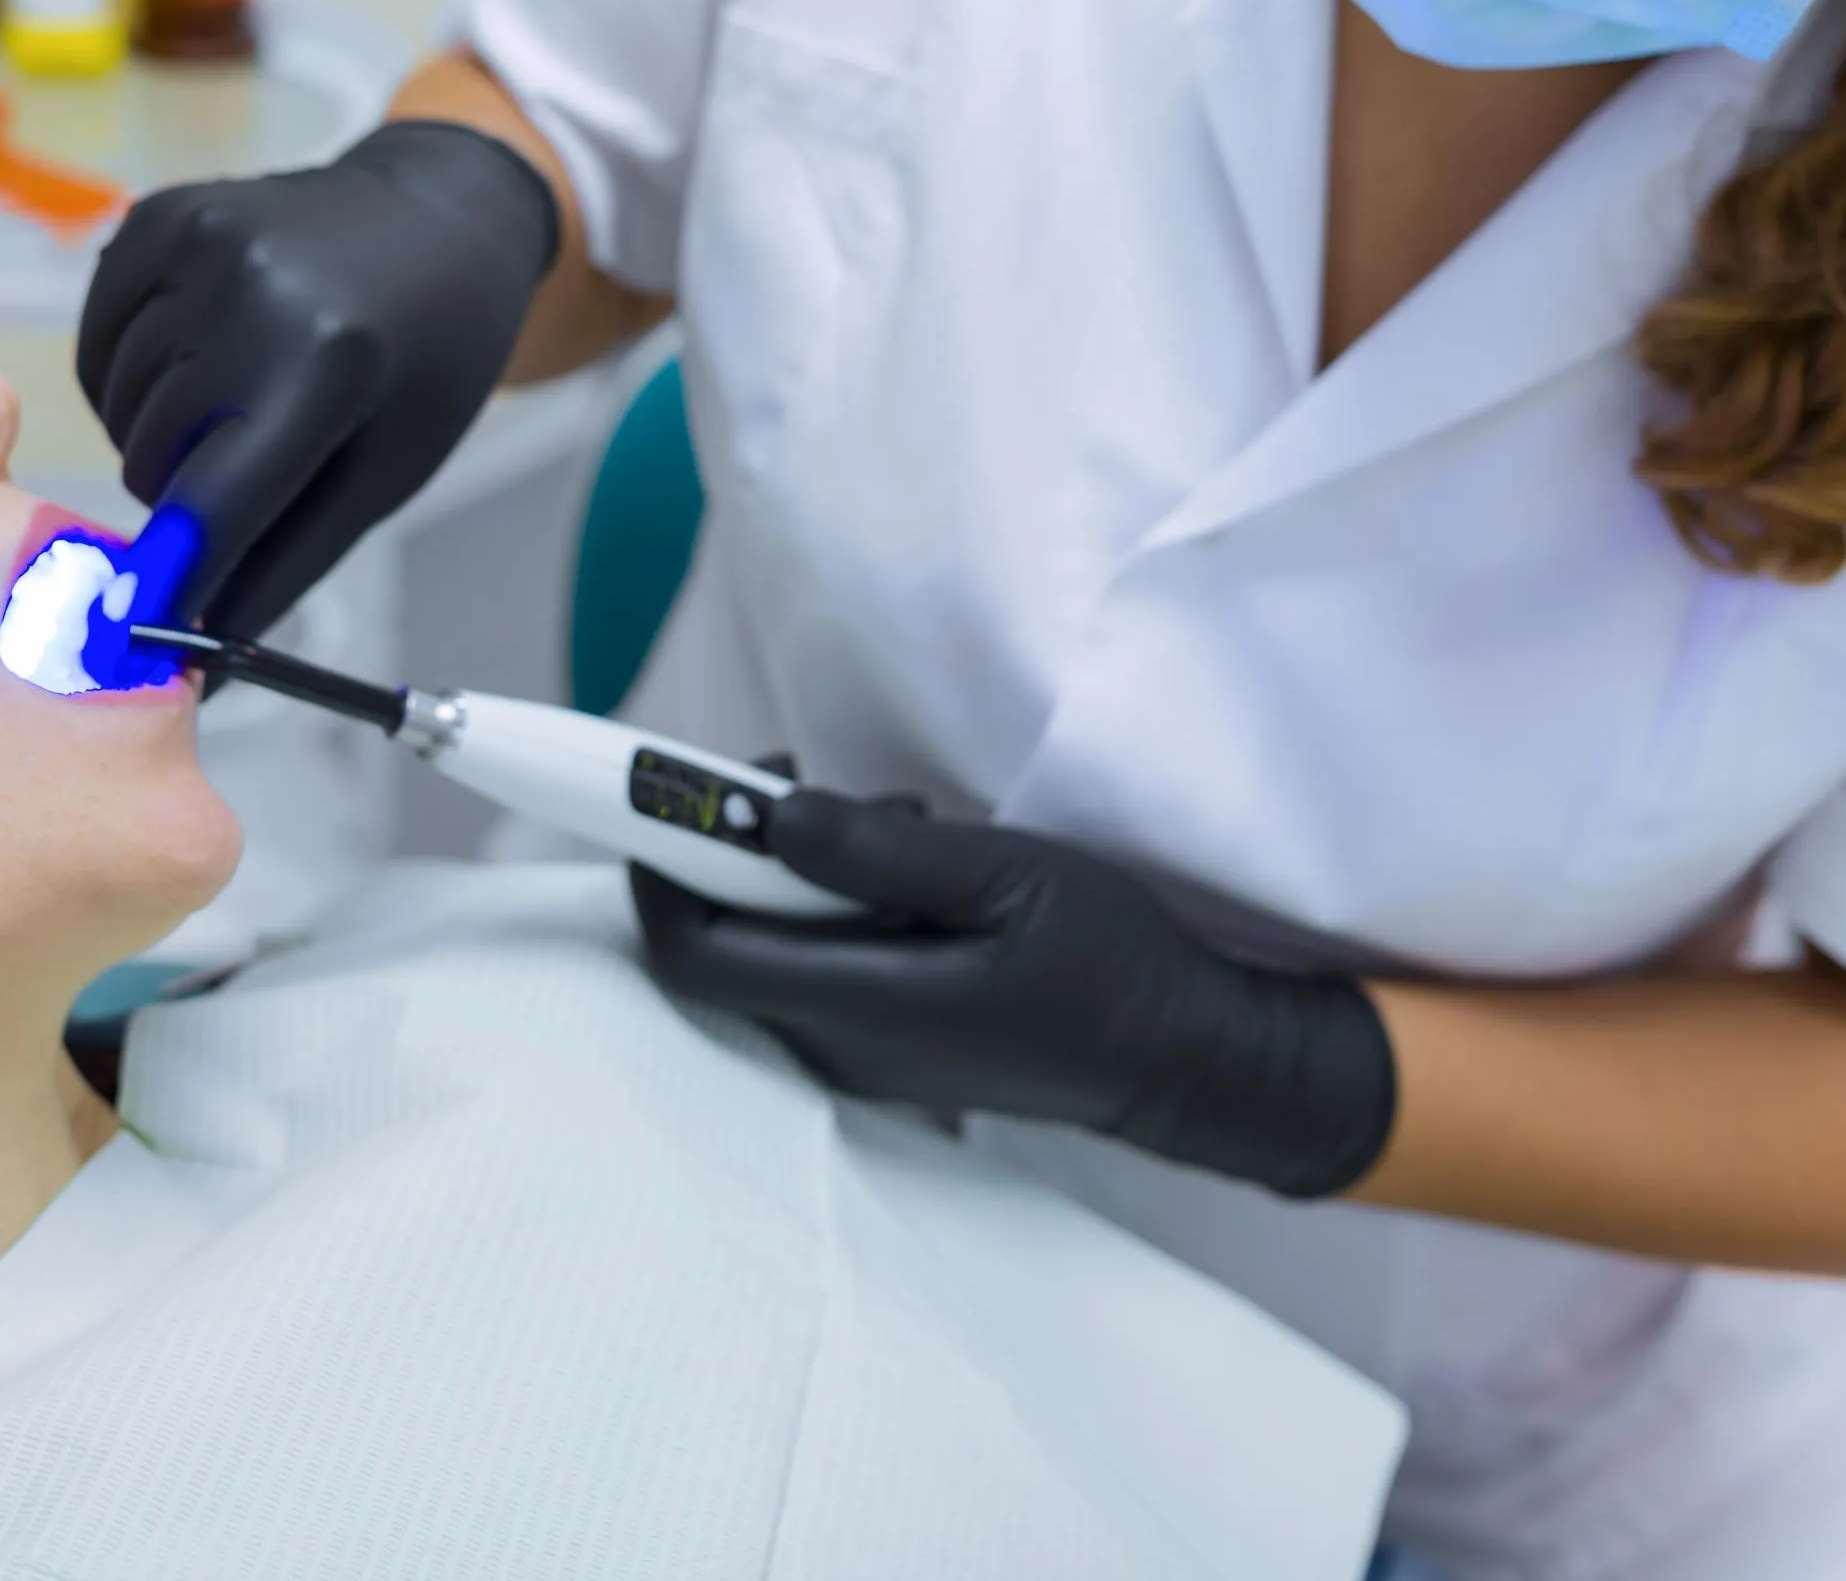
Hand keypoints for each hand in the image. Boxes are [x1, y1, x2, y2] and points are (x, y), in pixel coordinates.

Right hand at [76, 122, 559, 638]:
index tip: (136, 636)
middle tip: (254, 466)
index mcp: (327, 360)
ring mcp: (196, 238)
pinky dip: (131, 376)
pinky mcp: (155, 214)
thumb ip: (280, 569)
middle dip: (185, 491)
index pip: (213, 500)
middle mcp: (250, 288)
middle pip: (151, 456)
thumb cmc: (424, 362)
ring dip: (158, 433)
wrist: (438, 217)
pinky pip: (98, 344)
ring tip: (238, 402)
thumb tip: (192, 665)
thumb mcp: (383, 473)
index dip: (170, 578)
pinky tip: (199, 360)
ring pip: (117, 407)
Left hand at [632, 790, 1397, 1199]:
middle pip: (718, 944)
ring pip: (769, 949)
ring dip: (796, 871)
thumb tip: (767, 821)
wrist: (1188, 1060)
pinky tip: (913, 870)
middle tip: (807, 785)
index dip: (658, 864)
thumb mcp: (1006, 878)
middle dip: (734, 850)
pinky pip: (817, 964)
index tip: (676, 786)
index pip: (692, 949)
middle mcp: (839, 1043)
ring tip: (897, 822)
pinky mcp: (892, 1042)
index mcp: (857, 1005)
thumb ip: (877, 854)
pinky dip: (834, 904)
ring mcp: (863, 1052)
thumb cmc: (1111, 965)